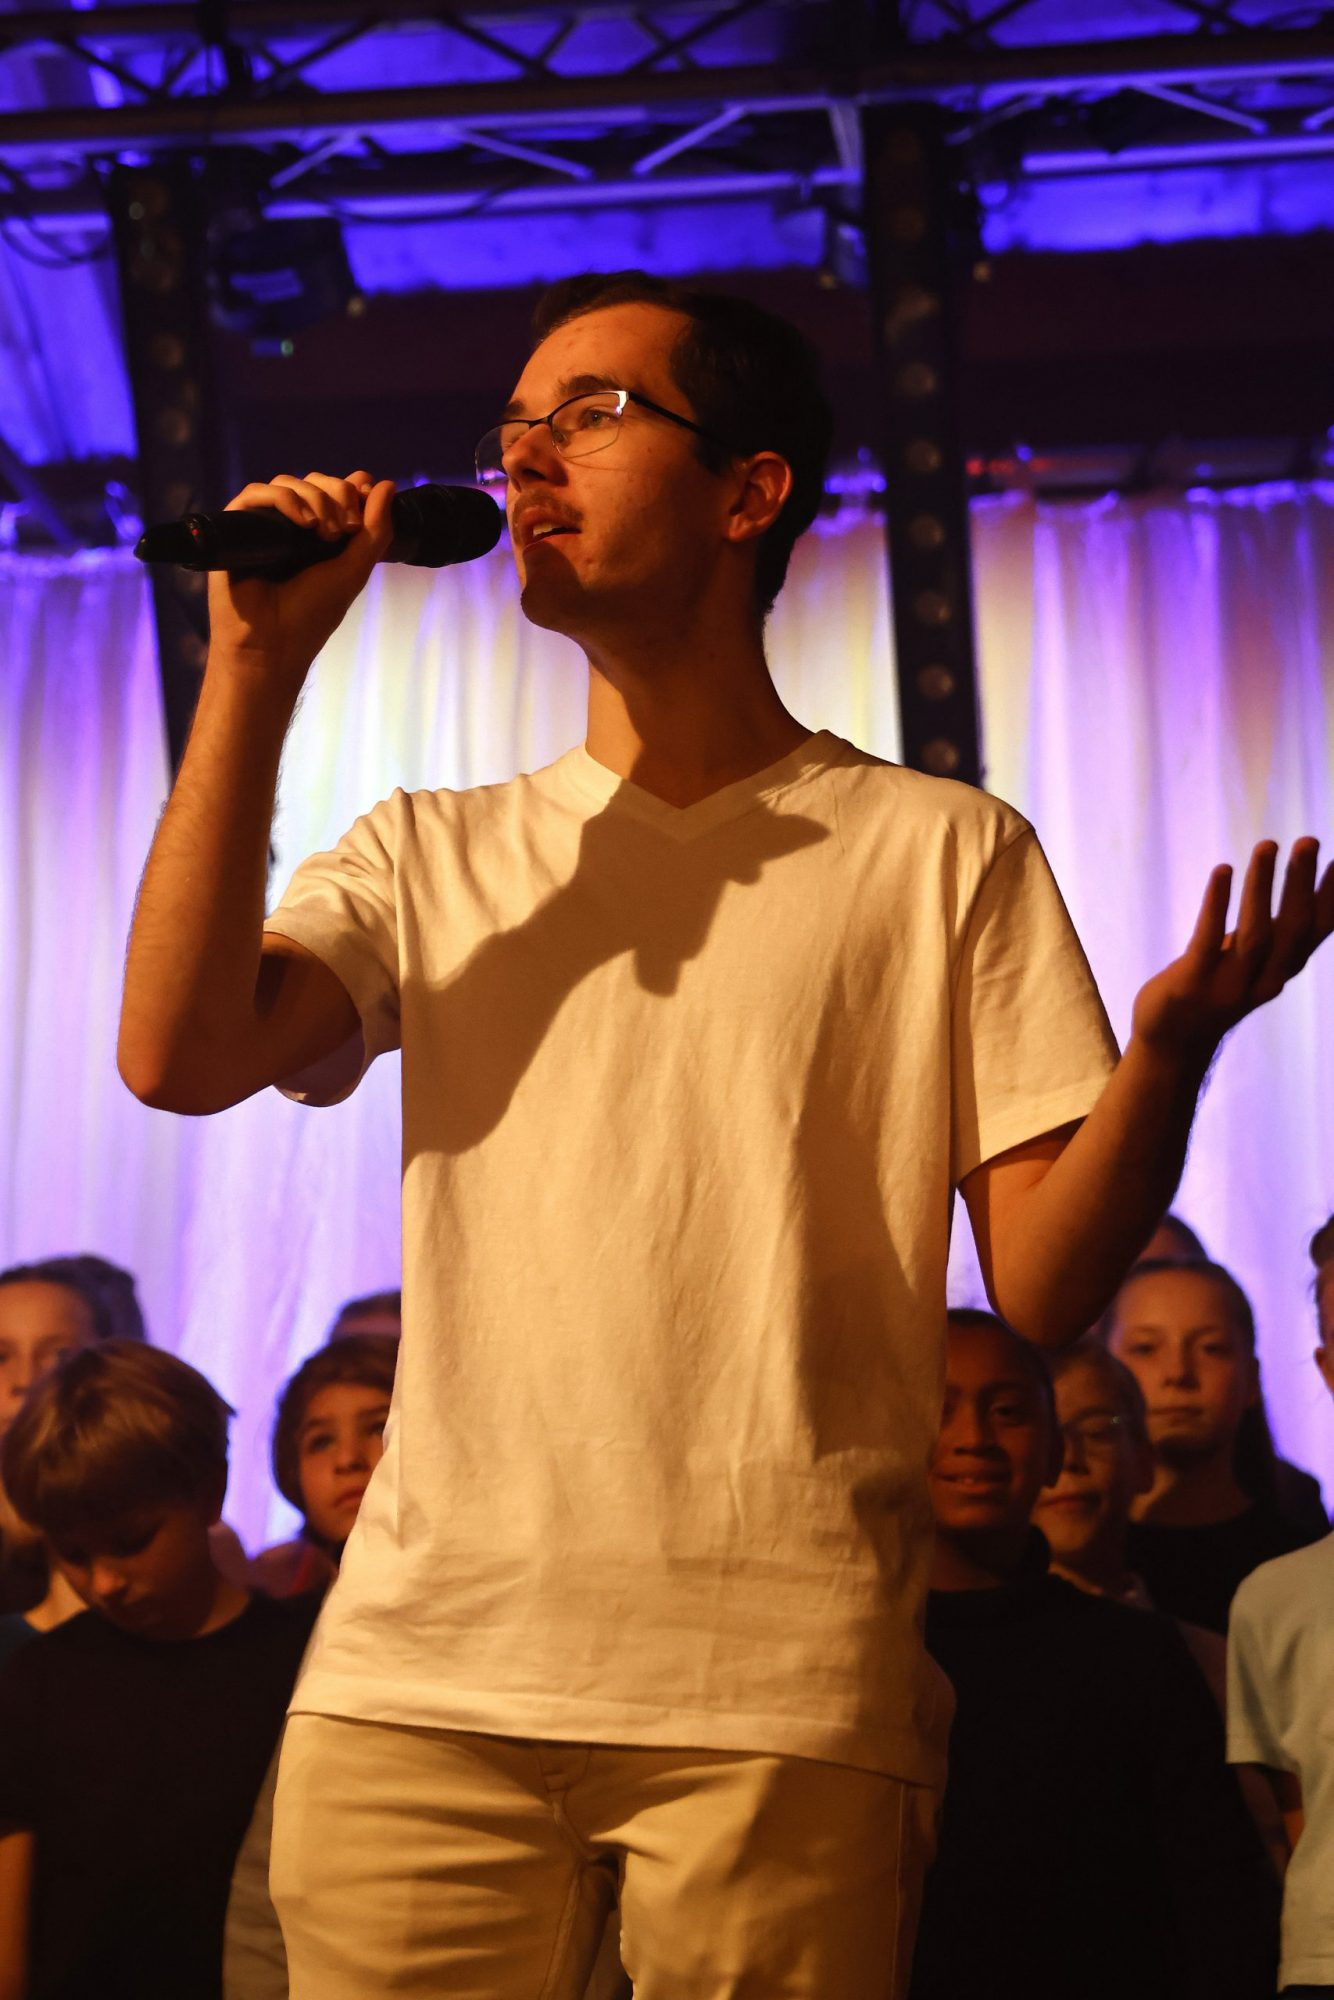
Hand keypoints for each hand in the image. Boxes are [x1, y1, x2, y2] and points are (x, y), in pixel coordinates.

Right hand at [206, 469, 395, 685]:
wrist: (271, 646)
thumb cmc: (311, 616)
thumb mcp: (353, 571)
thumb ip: (375, 531)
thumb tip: (387, 484)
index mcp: (320, 533)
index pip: (337, 488)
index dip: (353, 487)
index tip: (365, 506)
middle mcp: (292, 525)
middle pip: (315, 480)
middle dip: (337, 494)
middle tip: (346, 529)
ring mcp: (264, 524)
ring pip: (288, 483)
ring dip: (315, 498)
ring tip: (325, 532)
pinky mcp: (238, 526)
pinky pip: (256, 493)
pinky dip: (284, 499)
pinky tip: (303, 523)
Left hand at [1132, 838, 1333, 1063]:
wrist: (1170, 1045)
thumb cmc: (1212, 992)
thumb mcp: (1251, 964)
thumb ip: (1274, 934)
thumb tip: (1298, 893)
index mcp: (1279, 972)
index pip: (1314, 933)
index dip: (1330, 899)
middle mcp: (1263, 980)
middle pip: (1292, 929)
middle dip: (1301, 883)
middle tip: (1308, 840)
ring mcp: (1229, 984)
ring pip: (1255, 933)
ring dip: (1262, 887)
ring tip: (1267, 846)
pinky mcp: (1192, 982)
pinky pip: (1207, 939)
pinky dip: (1217, 903)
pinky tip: (1223, 871)